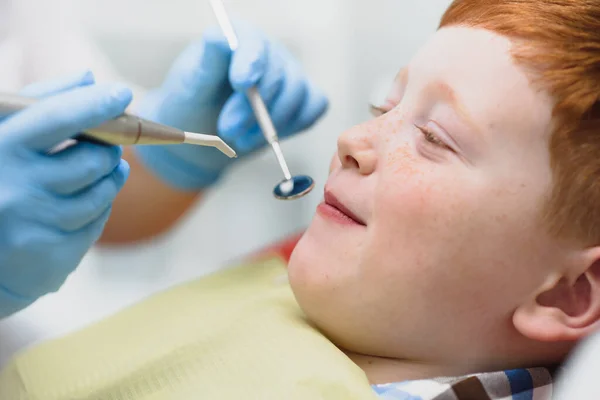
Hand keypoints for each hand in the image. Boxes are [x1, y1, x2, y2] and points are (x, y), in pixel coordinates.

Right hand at [0, 72, 131, 317]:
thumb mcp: (0, 134)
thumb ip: (40, 102)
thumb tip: (88, 77)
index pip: (56, 117)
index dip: (95, 103)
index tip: (122, 93)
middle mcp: (15, 189)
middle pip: (92, 160)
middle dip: (111, 149)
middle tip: (112, 145)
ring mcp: (35, 225)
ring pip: (102, 194)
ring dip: (111, 178)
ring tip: (105, 169)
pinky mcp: (53, 255)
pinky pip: (97, 223)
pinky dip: (99, 207)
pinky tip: (83, 202)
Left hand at [134, 23, 327, 189]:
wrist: (204, 134)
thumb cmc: (192, 105)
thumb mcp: (190, 85)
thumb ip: (207, 63)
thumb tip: (220, 37)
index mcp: (239, 39)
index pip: (253, 42)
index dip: (251, 62)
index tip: (240, 84)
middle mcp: (268, 52)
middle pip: (278, 74)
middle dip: (254, 108)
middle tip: (228, 130)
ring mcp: (289, 74)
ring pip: (297, 94)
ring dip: (271, 124)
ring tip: (240, 140)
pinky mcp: (302, 98)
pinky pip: (314, 107)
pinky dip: (294, 126)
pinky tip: (265, 138)